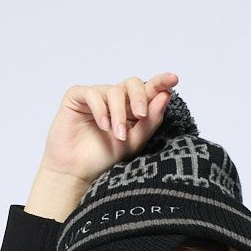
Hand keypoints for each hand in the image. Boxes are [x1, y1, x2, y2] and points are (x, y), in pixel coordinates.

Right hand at [37, 72, 178, 187]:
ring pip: (114, 91)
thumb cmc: (104, 157)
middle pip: (132, 84)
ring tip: (118, 135)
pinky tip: (103, 126)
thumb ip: (150, 121)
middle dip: (139, 97)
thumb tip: (165, 95)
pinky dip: (101, 109)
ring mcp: (96, 96)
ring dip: (119, 113)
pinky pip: (93, 93)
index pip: (147, 90)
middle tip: (141, 115)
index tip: (173, 79)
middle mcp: (114, 99)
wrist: (77, 170)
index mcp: (130, 108)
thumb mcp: (133, 142)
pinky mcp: (77, 97)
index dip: (160, 82)